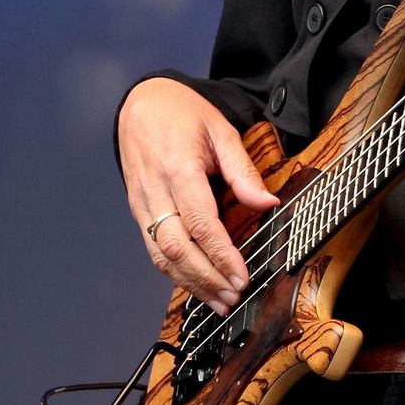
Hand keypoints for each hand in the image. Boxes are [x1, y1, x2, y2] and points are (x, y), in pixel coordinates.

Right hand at [117, 78, 277, 314]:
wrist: (141, 103)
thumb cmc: (183, 114)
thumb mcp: (221, 130)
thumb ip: (242, 170)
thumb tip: (267, 203)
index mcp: (179, 168)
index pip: (200, 222)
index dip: (221, 254)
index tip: (242, 276)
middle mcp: (155, 191)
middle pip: (177, 248)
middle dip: (207, 279)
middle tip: (233, 297)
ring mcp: (141, 204)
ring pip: (161, 255)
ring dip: (190, 283)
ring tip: (219, 301)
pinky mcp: (136, 211)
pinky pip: (153, 249)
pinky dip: (174, 271)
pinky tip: (196, 284)